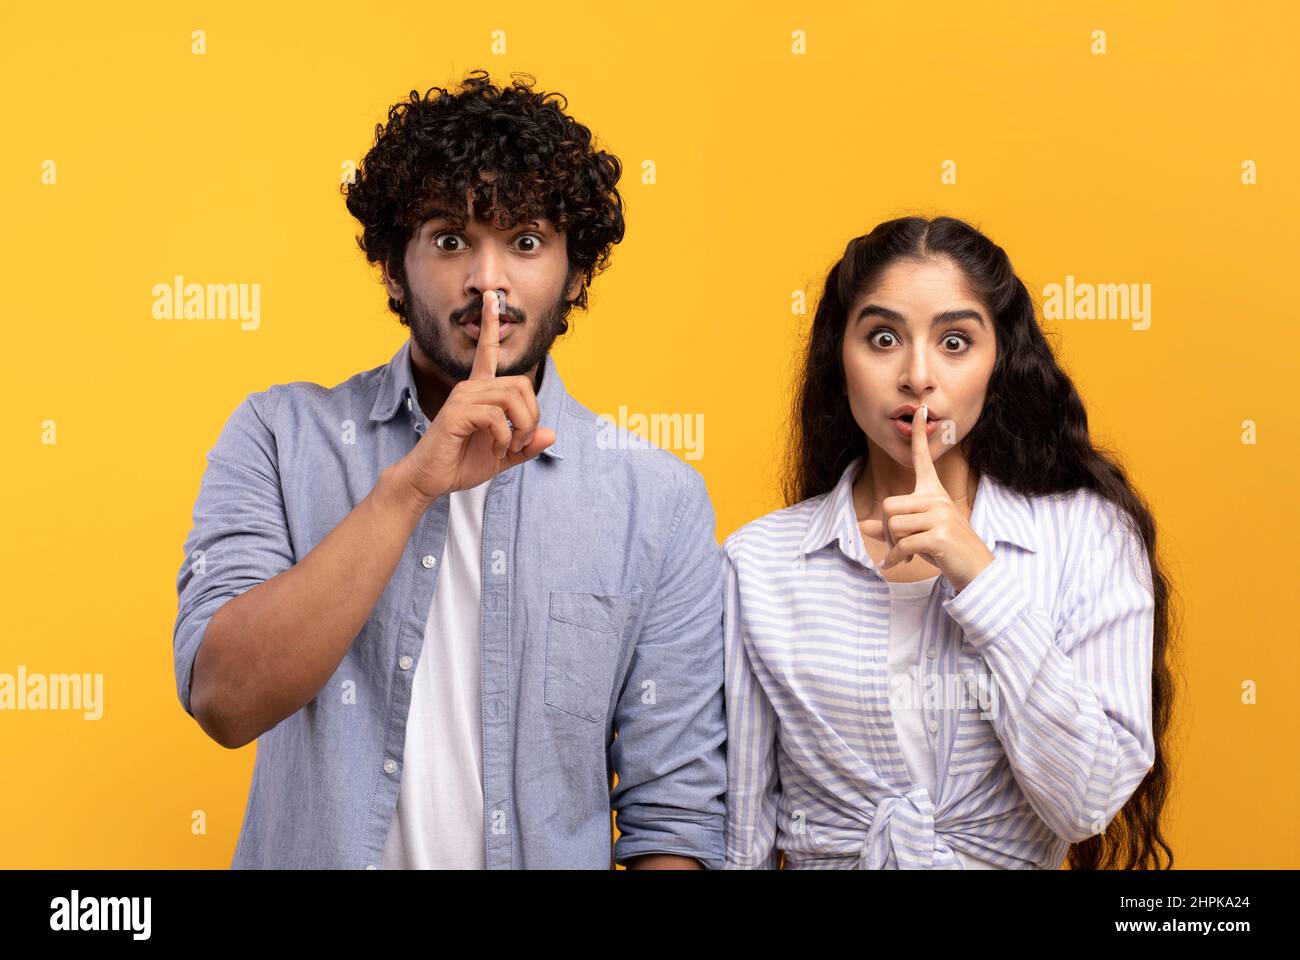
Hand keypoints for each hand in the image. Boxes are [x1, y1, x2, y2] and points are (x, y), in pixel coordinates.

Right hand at [394, 289, 554, 507]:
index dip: (490, 323)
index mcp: (479, 391)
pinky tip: (496, 448)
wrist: (430, 480)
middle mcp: (470, 388)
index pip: (487, 352)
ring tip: (510, 446)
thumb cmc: (461, 463)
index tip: (492, 297)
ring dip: (521, 428)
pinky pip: (496, 417)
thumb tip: (553, 434)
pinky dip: (504, 437)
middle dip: (532, 417)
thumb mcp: (503, 455)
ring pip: (511, 398)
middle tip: (523, 442)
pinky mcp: (456, 413)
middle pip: (521, 385)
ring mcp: (462, 398)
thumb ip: (527, 445)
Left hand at [856, 404, 994, 592]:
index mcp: (932, 491)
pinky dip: (897, 557)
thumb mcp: (915, 533)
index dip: (919, 434)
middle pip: (888, 505)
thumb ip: (889, 528)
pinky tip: (903, 561)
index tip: (921, 409)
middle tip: (901, 543)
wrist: (974, 567)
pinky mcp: (939, 536)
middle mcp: (936, 498)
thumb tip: (862, 525)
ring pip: (892, 525)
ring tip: (910, 550)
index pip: (922, 457)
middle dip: (887, 529)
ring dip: (894, 543)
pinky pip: (903, 544)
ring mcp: (940, 516)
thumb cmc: (942, 547)